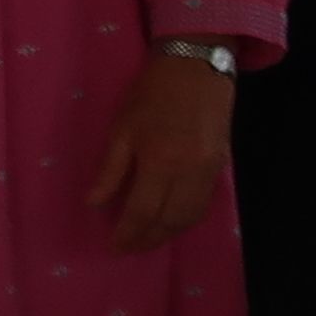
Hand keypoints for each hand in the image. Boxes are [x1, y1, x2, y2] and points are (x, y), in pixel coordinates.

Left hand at [80, 53, 232, 253]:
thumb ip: (110, 170)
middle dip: (149, 239)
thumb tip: (94, 203)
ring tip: (148, 240)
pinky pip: (205, 202)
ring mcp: (209, 169)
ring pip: (191, 215)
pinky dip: (188, 218)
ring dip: (170, 233)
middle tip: (130, 248)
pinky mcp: (221, 164)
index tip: (114, 247)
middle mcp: (189, 172)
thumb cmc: (151, 93)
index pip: (143, 212)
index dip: (128, 234)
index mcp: (160, 162)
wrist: (196, 66)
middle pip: (170, 220)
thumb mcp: (121, 128)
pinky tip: (173, 221)